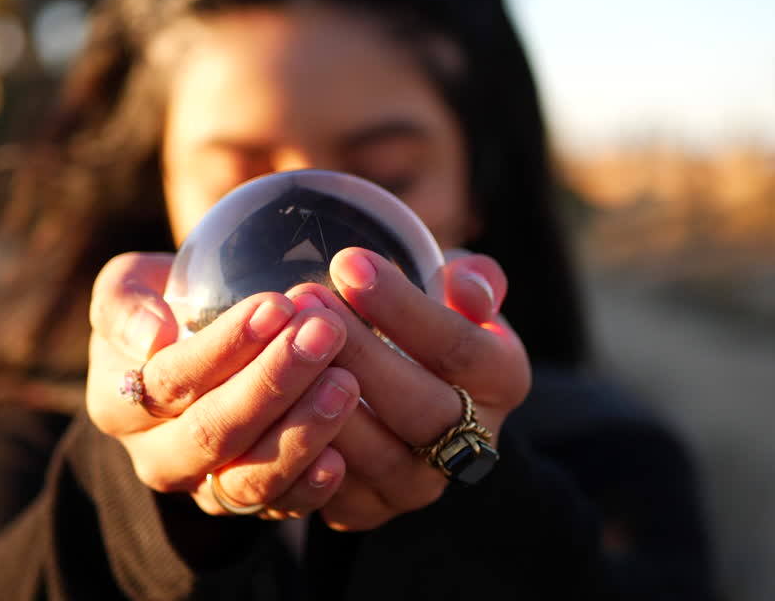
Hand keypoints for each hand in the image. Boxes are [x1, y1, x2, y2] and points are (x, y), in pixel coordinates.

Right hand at [86, 252, 361, 517]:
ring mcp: (203, 487)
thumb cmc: (165, 306)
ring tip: (346, 381)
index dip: (225, 345)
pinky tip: (340, 456)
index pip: (171, 379)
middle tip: (324, 334)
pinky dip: (310, 487)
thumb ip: (124, 304)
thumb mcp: (128, 286)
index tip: (277, 305)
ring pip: (247, 479)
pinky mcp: (249, 505)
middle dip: (273, 382)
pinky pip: (279, 507)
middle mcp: (157, 455)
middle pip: (213, 432)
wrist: (193, 345)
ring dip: (301, 431)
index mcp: (117, 402)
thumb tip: (152, 336)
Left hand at [285, 247, 530, 530]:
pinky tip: (272, 399)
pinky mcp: (367, 510)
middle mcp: (470, 444)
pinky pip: (332, 495)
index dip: (403, 307)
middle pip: (421, 408)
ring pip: (376, 457)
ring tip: (284, 340)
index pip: (460, 350)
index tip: (348, 263)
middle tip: (307, 299)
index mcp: (502, 380)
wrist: (399, 386)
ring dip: (324, 399)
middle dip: (359, 351)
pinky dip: (301, 451)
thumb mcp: (457, 293)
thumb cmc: (424, 324)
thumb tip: (465, 281)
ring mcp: (418, 485)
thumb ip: (472, 281)